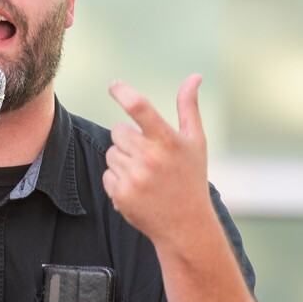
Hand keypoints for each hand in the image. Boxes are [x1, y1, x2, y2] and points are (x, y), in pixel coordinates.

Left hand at [102, 74, 210, 243]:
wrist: (186, 225)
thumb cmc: (191, 177)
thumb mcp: (195, 142)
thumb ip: (189, 107)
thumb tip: (194, 76)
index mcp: (168, 141)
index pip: (139, 108)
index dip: (123, 92)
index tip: (114, 85)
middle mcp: (150, 158)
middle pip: (117, 132)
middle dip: (128, 140)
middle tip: (148, 156)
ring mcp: (134, 178)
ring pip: (111, 153)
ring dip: (123, 160)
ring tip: (146, 175)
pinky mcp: (121, 194)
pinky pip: (107, 175)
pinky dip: (118, 180)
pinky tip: (138, 189)